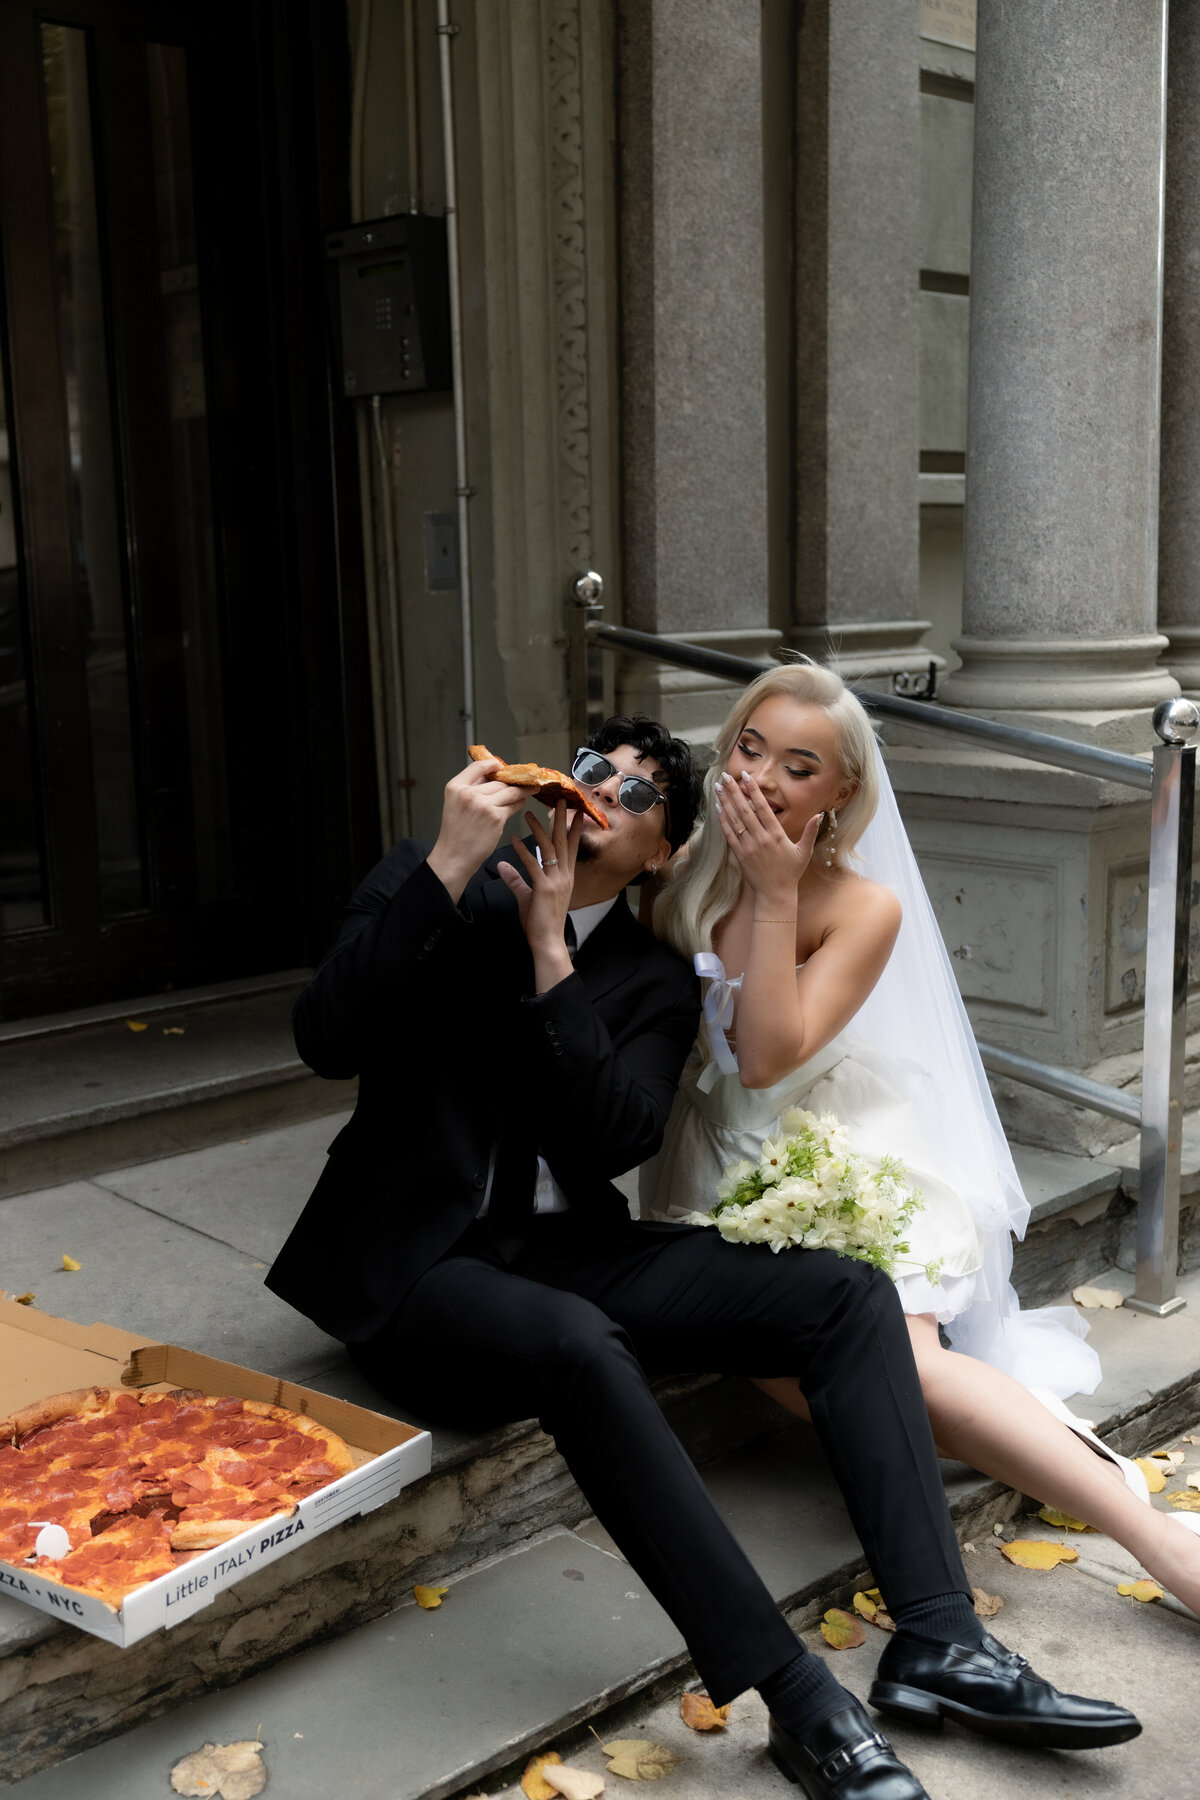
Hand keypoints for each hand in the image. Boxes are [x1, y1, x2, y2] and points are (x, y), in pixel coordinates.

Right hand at [427, 757, 529, 902]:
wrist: (454, 857)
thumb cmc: (455, 833)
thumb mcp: (455, 804)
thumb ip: (471, 789)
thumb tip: (494, 777)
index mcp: (455, 787)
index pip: (478, 766)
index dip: (493, 764)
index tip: (502, 766)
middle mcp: (468, 794)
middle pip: (497, 780)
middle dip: (511, 781)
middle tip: (523, 780)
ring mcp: (483, 805)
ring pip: (510, 791)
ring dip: (522, 790)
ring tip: (531, 788)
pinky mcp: (496, 818)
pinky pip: (513, 805)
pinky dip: (519, 803)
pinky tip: (521, 802)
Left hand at [498, 801, 584, 989]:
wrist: (547, 942)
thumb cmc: (540, 922)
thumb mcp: (527, 896)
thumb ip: (517, 879)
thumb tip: (503, 866)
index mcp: (565, 877)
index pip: (571, 847)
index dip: (573, 828)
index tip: (574, 810)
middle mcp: (564, 876)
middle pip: (563, 841)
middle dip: (561, 819)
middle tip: (559, 799)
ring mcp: (556, 881)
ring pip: (549, 849)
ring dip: (539, 829)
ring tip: (529, 813)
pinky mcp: (544, 889)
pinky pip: (533, 865)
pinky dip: (523, 851)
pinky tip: (514, 839)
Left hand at [715, 770, 820, 904]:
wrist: (775, 894)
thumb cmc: (791, 873)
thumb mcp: (804, 852)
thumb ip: (810, 832)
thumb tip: (820, 815)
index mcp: (776, 835)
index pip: (763, 808)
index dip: (754, 791)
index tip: (746, 777)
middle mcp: (761, 839)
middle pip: (745, 810)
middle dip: (734, 792)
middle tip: (726, 776)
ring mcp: (748, 846)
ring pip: (735, 820)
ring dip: (725, 802)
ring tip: (718, 787)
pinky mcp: (740, 855)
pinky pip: (729, 834)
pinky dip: (723, 821)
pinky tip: (718, 808)